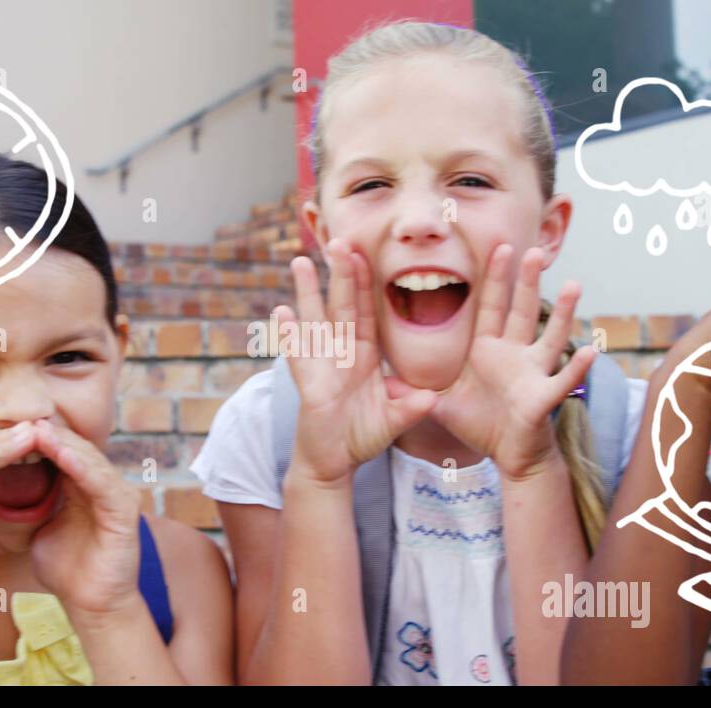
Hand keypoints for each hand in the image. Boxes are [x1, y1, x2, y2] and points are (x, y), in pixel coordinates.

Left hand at [28, 420, 143, 617]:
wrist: (92, 605)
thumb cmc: (66, 570)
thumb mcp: (40, 526)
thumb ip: (32, 502)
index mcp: (86, 487)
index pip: (62, 452)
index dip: (36, 440)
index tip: (5, 430)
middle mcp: (106, 485)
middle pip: (76, 449)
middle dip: (48, 435)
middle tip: (18, 420)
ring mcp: (119, 495)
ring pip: (89, 459)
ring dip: (62, 444)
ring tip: (36, 430)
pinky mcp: (125, 511)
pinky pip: (100, 482)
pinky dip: (79, 466)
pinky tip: (59, 454)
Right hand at [280, 238, 436, 483]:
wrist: (334, 463)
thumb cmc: (361, 437)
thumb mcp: (393, 421)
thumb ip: (411, 408)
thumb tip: (430, 397)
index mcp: (362, 355)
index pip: (366, 311)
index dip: (366, 283)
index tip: (365, 252)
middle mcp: (340, 354)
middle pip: (341, 306)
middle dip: (340, 274)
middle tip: (338, 240)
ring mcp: (321, 367)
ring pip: (314, 321)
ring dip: (307, 292)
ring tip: (300, 262)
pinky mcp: (307, 385)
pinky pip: (297, 356)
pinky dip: (289, 335)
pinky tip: (281, 313)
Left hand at [430, 244, 594, 481]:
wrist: (505, 455)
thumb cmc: (479, 424)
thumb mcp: (440, 404)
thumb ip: (412, 391)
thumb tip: (380, 383)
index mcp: (487, 349)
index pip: (491, 306)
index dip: (495, 278)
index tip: (501, 247)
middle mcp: (513, 355)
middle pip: (521, 311)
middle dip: (526, 281)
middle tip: (533, 250)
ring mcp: (531, 374)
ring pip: (549, 338)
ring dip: (562, 313)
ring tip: (574, 286)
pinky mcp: (542, 399)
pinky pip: (561, 381)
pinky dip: (577, 369)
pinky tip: (593, 352)